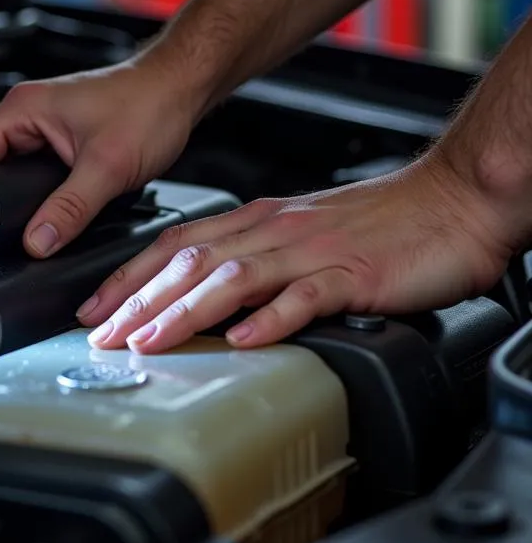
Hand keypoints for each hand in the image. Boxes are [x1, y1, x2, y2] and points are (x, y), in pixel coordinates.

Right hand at [0, 59, 199, 257]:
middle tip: (1, 232)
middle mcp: (26, 114)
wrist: (181, 89)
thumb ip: (70, 209)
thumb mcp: (108, 167)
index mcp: (22, 109)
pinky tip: (52, 209)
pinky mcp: (61, 138)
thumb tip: (37, 241)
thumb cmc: (149, 105)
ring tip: (29, 221)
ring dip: (17, 196)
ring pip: (10, 170)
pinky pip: (33, 170)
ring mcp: (43, 126)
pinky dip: (38, 192)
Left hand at [76, 152, 514, 351]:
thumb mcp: (297, 233)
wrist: (448, 201)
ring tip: (149, 341)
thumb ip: (254, 262)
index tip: (94, 309)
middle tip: (101, 334)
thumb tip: (208, 301)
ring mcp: (310, 250)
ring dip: (185, 311)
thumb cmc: (377, 222)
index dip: (128, 276)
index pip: (175, 244)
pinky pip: (305, 296)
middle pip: (190, 262)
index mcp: (256, 220)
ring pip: (233, 278)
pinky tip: (245, 341)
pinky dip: (272, 318)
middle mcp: (272, 230)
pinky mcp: (352, 272)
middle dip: (138, 300)